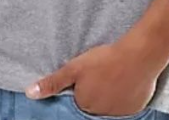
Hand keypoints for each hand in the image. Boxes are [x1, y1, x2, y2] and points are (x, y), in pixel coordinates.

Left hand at [24, 38, 161, 117]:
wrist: (139, 56)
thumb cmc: (105, 60)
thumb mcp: (74, 67)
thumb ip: (52, 82)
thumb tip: (29, 93)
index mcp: (85, 104)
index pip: (79, 97)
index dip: (83, 83)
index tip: (89, 72)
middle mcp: (101, 114)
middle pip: (94, 101)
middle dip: (96, 88)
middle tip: (103, 70)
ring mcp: (119, 113)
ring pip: (110, 102)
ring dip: (111, 91)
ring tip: (115, 72)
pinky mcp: (135, 108)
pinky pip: (126, 103)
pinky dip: (126, 93)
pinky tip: (127, 78)